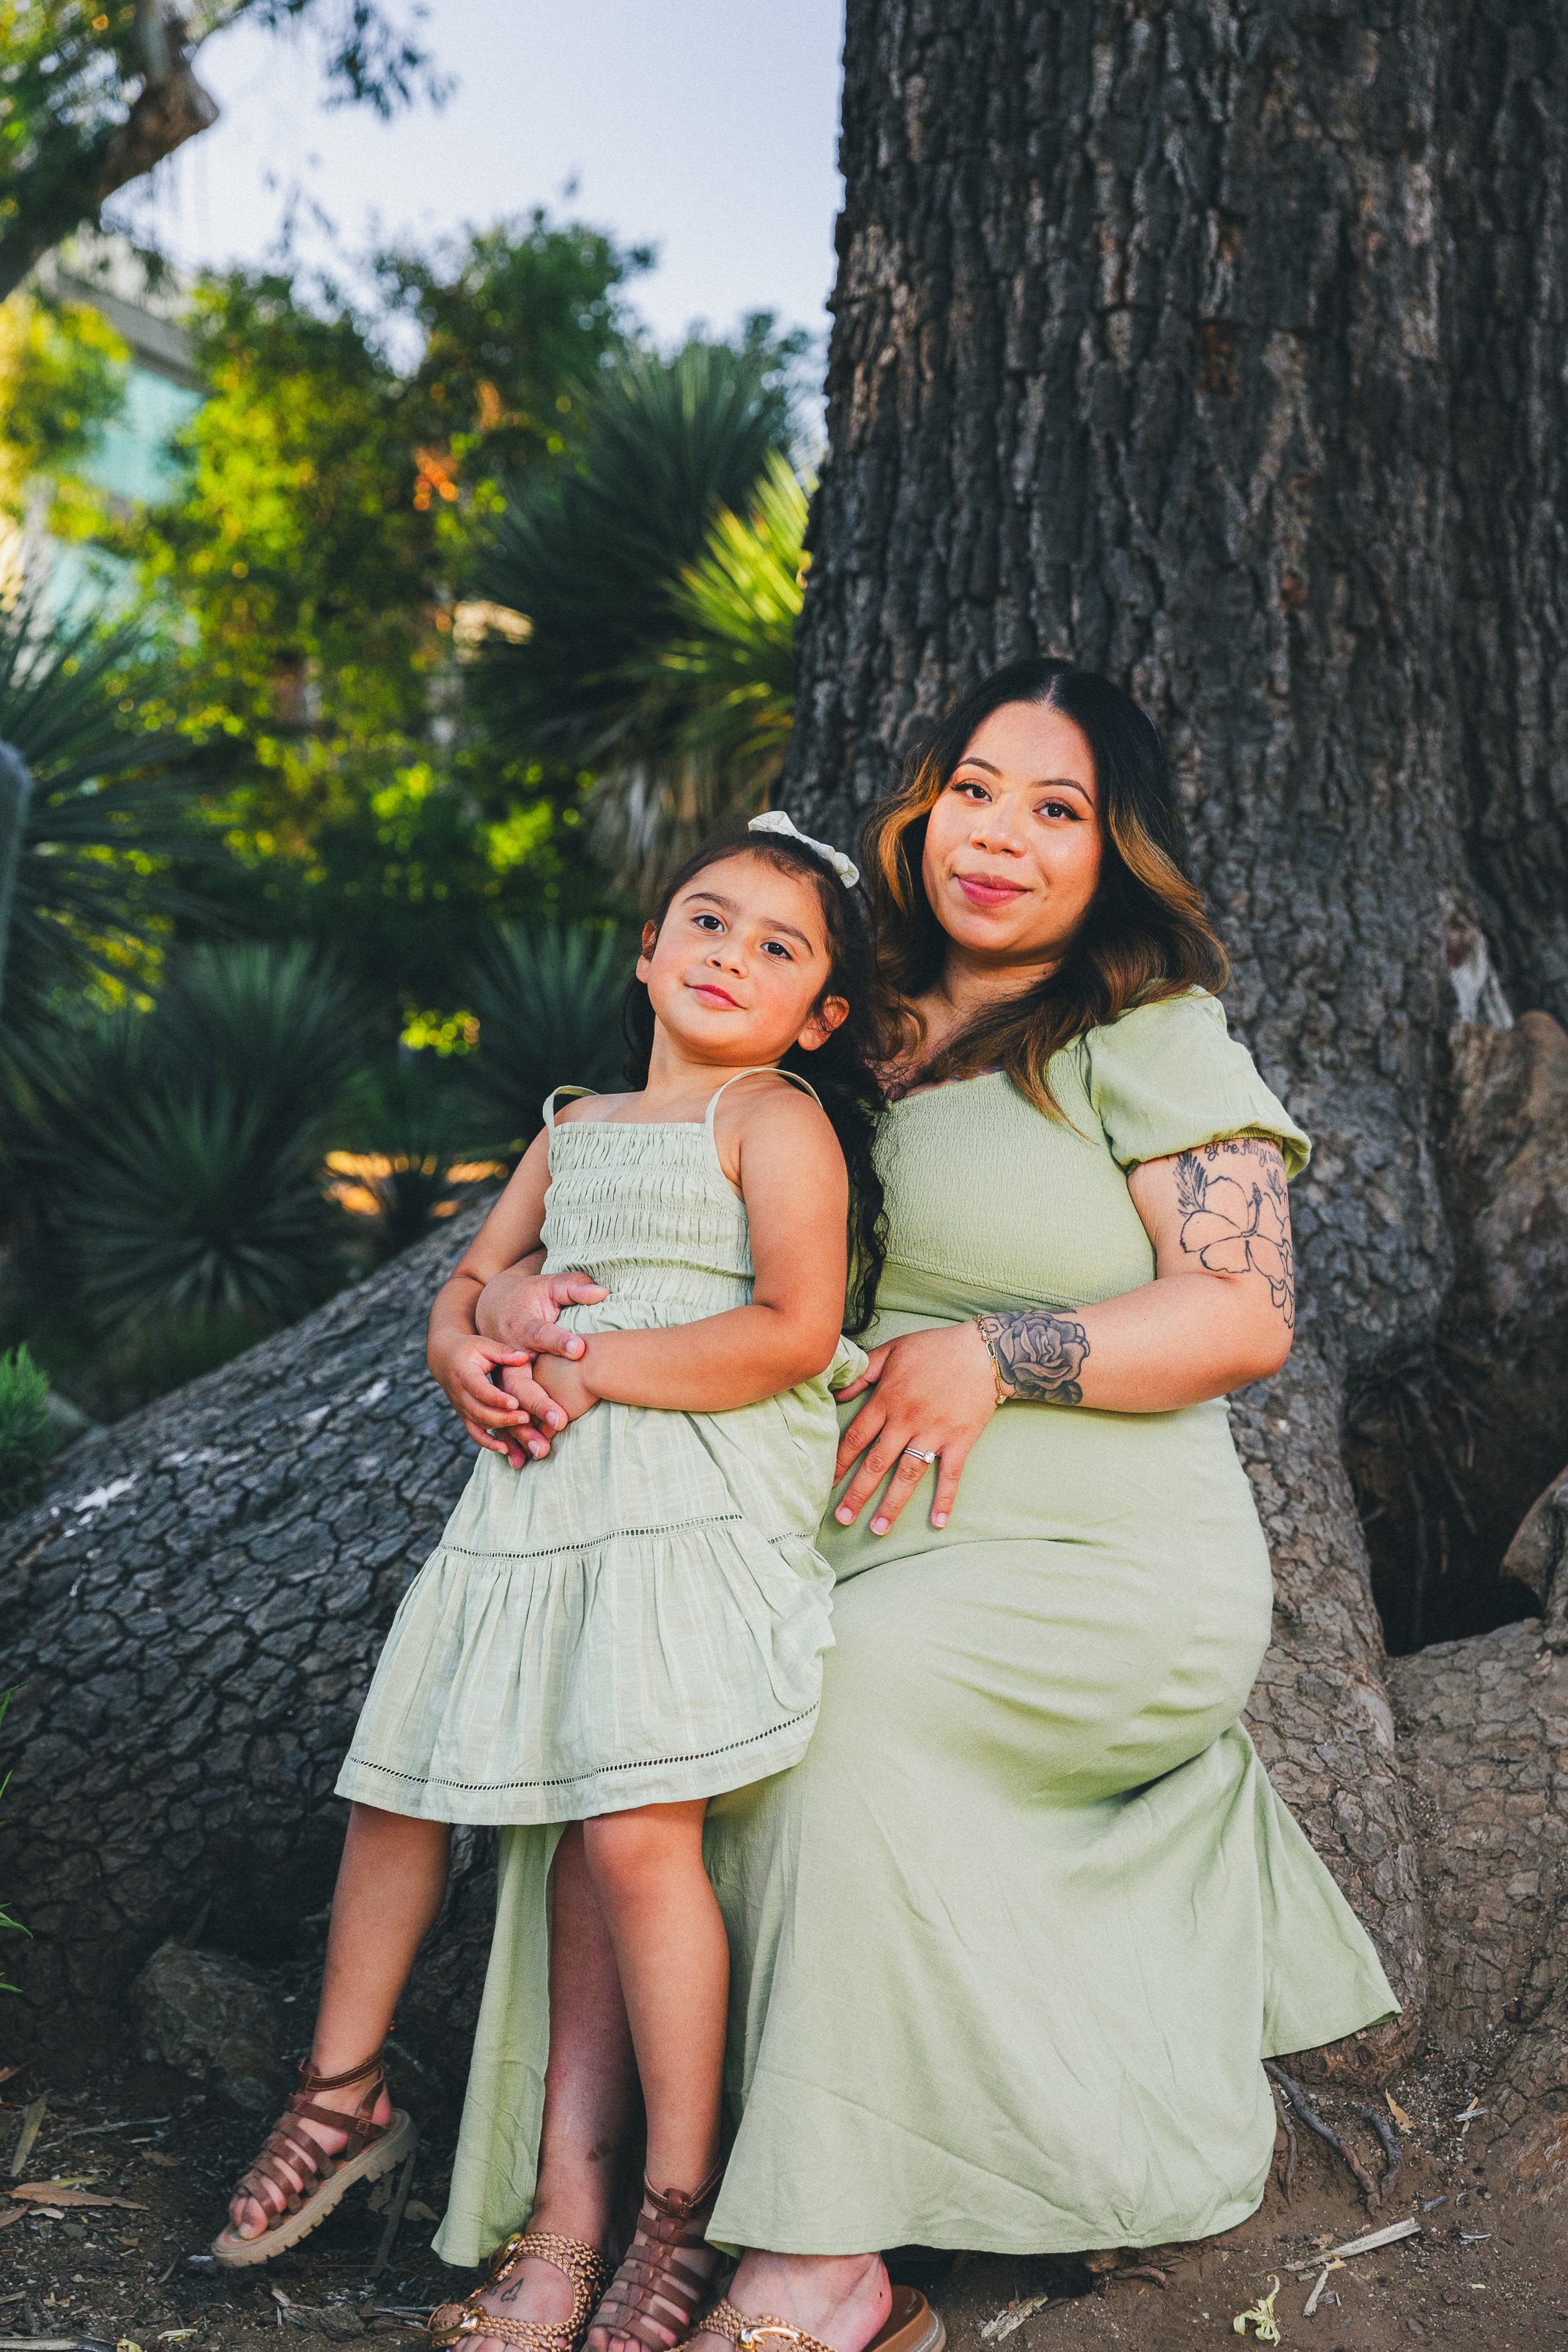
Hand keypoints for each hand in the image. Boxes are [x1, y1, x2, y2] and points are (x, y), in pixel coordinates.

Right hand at [429, 1329, 540, 1466]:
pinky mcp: (464, 1415)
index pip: (480, 1390)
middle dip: (504, 1417)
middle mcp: (460, 1394)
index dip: (497, 1399)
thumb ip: (504, 1353)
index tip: (515, 1402)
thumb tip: (526, 1357)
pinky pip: (474, 1433)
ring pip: (479, 1423)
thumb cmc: (468, 1349)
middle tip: (526, 1417)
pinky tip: (505, 1449)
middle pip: (480, 1411)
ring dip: (501, 1428)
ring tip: (524, 1426)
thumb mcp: (484, 1345)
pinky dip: (488, 1443)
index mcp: (464, 1375)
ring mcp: (461, 1407)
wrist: (443, 1359)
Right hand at [475, 1266, 608, 1445]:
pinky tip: (518, 1460)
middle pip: (518, 1381)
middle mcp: (505, 1352)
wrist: (491, 1306)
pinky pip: (494, 1418)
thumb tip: (602, 1290)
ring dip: (521, 1430)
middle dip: (538, 1402)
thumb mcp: (548, 1285)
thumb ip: (573, 1286)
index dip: (559, 1341)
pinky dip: (504, 1440)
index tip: (580, 1349)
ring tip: (542, 1450)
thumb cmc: (528, 1296)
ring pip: (504, 1405)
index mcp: (520, 1325)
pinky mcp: (492, 1389)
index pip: (540, 1333)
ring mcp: (495, 1373)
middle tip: (560, 1421)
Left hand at [832, 1320, 997, 1534]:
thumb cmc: (935, 1348)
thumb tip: (836, 1392)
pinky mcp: (960, 1441)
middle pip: (877, 1463)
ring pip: (908, 1474)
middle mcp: (906, 1420)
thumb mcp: (893, 1350)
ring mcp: (934, 1432)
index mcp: (887, 1399)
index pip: (856, 1437)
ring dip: (892, 1504)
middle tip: (842, 1519)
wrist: (983, 1351)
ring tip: (878, 1530)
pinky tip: (938, 1522)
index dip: (839, 1462)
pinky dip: (945, 1499)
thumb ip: (863, 1372)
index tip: (826, 1483)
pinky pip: (951, 1475)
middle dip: (858, 1492)